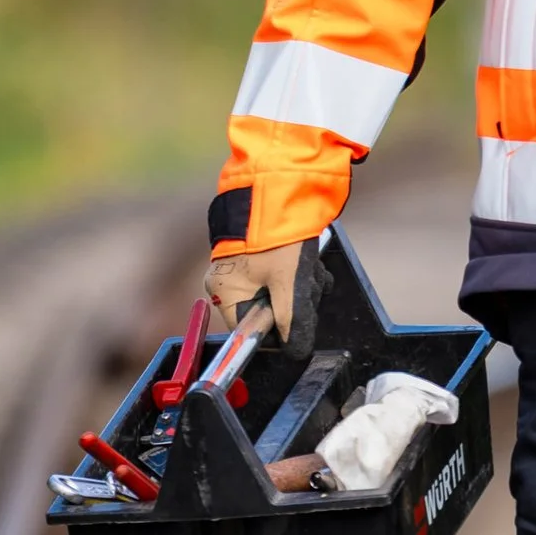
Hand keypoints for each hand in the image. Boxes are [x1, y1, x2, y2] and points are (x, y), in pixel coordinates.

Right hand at [203, 237, 329, 347]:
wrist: (283, 184)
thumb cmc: (278, 234)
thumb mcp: (289, 283)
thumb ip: (293, 320)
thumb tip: (295, 350)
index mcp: (224, 290)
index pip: (249, 329)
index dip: (277, 328)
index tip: (297, 317)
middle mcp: (229, 279)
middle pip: (268, 311)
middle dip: (295, 301)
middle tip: (307, 285)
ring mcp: (247, 265)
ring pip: (282, 293)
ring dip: (303, 286)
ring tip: (310, 267)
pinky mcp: (265, 253)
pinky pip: (285, 276)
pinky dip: (302, 272)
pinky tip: (311, 260)